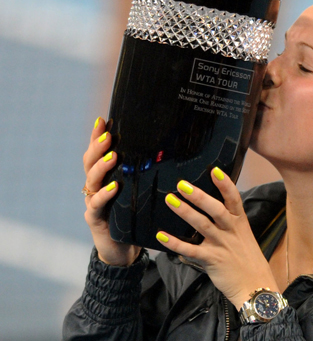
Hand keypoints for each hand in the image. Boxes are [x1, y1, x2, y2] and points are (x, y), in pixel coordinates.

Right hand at [82, 117, 140, 265]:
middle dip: (98, 147)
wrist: (123, 248)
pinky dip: (104, 195)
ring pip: (92, 180)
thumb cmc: (134, 216)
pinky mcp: (95, 218)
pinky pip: (96, 204)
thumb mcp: (138, 191)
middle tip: (107, 135)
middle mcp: (95, 186)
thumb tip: (166, 150)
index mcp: (104, 177)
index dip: (97, 136)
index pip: (97, 152)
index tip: (103, 120)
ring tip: (112, 156)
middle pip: (90, 162)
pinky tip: (114, 187)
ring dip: (102, 167)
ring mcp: (92, 202)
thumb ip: (144, 174)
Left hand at [157, 167, 278, 308]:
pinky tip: (161, 236)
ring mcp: (221, 245)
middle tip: (182, 184)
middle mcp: (231, 231)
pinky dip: (174, 243)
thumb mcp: (242, 236)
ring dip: (185, 212)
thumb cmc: (247, 260)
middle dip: (199, 196)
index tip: (215, 170)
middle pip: (216, 209)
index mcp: (240, 223)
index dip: (225, 184)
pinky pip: (190, 250)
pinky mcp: (211, 260)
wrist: (255, 286)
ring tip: (170, 200)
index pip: (234, 199)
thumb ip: (228, 222)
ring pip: (202, 225)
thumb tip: (208, 207)